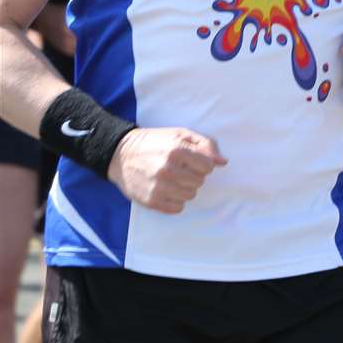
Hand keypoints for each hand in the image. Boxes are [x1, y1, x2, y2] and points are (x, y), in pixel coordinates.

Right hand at [108, 128, 226, 213]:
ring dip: (185, 188)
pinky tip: (166, 190)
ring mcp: (158, 187)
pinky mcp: (150, 200)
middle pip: (200, 182)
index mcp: (177, 150)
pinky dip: (175, 201)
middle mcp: (167, 169)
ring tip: (173, 179)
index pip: (208, 166)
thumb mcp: (180, 134)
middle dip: (193, 175)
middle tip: (180, 170)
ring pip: (190, 195)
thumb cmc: (154, 142)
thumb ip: (206, 145)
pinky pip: (177, 208)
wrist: (119, 153)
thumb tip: (223, 162)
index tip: (192, 161)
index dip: (203, 164)